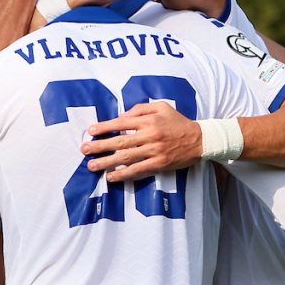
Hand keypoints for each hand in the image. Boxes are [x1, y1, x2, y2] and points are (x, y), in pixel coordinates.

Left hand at [82, 102, 202, 181]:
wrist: (200, 139)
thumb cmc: (178, 122)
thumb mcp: (162, 107)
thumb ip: (140, 109)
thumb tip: (121, 116)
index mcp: (149, 120)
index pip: (121, 123)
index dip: (104, 127)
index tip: (90, 131)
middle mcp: (149, 135)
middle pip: (119, 141)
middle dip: (100, 146)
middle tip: (84, 150)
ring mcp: (154, 151)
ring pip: (126, 157)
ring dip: (106, 162)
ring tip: (91, 166)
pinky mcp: (159, 164)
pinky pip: (138, 170)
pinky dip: (123, 175)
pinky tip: (111, 177)